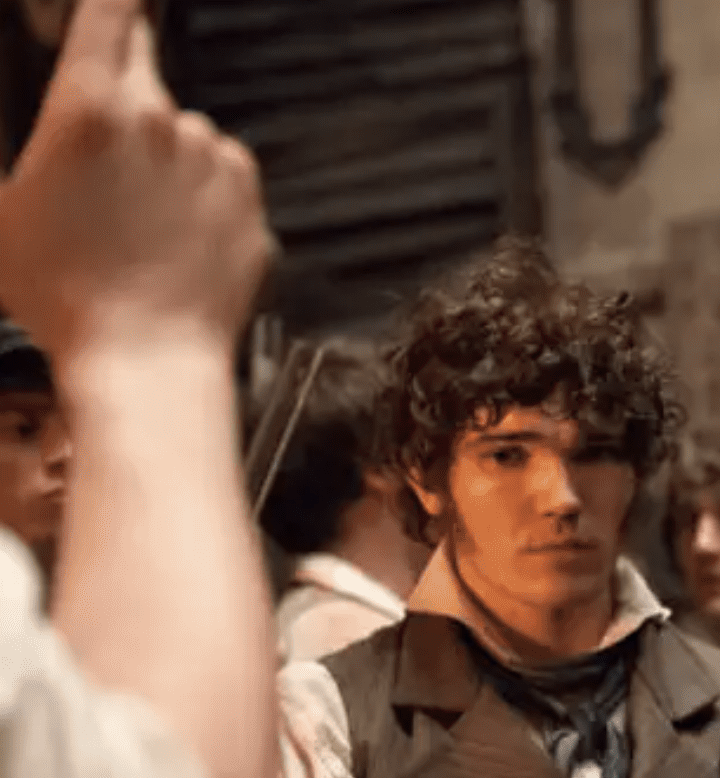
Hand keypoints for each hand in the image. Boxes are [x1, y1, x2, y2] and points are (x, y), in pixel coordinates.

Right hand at [0, 0, 272, 365]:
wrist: (146, 357)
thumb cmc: (68, 295)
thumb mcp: (4, 210)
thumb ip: (27, 155)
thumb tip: (53, 146)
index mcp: (91, 108)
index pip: (109, 15)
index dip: (115, 3)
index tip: (121, 2)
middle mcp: (162, 122)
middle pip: (144, 82)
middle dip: (123, 108)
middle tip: (103, 168)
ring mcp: (214, 159)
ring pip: (184, 138)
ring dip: (165, 163)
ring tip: (137, 226)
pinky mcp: (253, 199)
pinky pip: (222, 179)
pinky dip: (203, 198)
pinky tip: (175, 241)